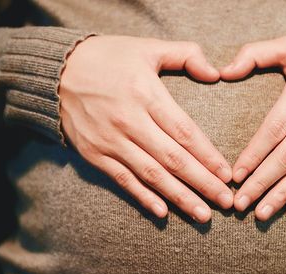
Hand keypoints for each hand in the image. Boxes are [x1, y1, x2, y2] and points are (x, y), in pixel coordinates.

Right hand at [59, 35, 233, 222]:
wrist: (57, 70)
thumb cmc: (108, 57)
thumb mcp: (147, 47)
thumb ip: (185, 55)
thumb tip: (216, 73)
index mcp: (146, 93)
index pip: (184, 132)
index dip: (208, 156)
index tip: (228, 175)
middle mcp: (129, 121)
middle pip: (173, 159)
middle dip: (203, 183)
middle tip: (227, 203)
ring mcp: (110, 141)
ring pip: (151, 175)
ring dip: (180, 197)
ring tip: (204, 215)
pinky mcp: (95, 154)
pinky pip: (123, 180)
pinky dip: (143, 197)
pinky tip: (163, 213)